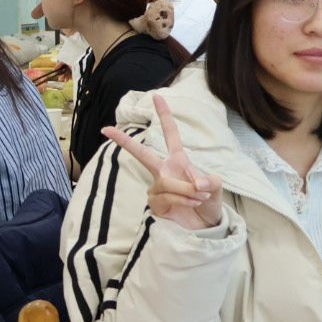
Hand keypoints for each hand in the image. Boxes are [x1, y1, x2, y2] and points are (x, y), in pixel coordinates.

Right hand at [103, 95, 222, 230]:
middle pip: (142, 154)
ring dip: (187, 190)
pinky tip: (191, 205)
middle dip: (125, 142)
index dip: (165, 116)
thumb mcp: (215, 187)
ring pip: (167, 182)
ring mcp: (157, 187)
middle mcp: (164, 171)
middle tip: (106, 129)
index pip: (171, 134)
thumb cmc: (208, 202)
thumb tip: (196, 183)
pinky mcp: (154, 203)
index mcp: (178, 160)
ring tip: (200, 197)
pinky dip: (183, 201)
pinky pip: (167, 197)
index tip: (157, 97)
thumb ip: (209, 181)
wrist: (205, 225)